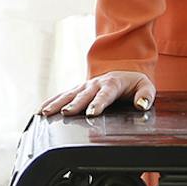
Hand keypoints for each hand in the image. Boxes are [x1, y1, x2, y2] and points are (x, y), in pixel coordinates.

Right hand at [38, 71, 155, 118]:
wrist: (124, 72)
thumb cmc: (134, 83)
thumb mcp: (146, 87)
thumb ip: (146, 96)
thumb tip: (142, 105)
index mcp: (112, 83)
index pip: (105, 95)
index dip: (98, 103)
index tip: (91, 113)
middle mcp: (95, 83)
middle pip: (83, 95)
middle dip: (74, 104)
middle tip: (66, 113)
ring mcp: (84, 86)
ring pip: (68, 94)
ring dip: (57, 103)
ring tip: (46, 113)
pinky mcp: (77, 90)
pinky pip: (62, 95)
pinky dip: (50, 102)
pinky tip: (40, 112)